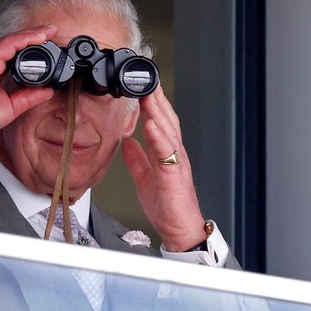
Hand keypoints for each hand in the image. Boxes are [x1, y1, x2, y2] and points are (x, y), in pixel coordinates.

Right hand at [0, 25, 57, 127]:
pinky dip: (22, 40)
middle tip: (52, 29)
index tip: (49, 40)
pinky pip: (6, 45)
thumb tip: (48, 90)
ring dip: (31, 34)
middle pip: (14, 42)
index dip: (32, 43)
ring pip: (11, 40)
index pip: (15, 50)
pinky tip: (37, 37)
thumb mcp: (14, 105)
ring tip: (47, 30)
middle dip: (34, 34)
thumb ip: (30, 96)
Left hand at [122, 85, 207, 251]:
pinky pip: (167, 155)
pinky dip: (159, 139)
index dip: (153, 104)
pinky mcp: (175, 177)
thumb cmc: (169, 207)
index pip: (161, 123)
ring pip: (169, 133)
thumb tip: (128, 142)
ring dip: (158, 113)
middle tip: (146, 79)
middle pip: (167, 121)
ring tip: (148, 95)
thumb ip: (138, 160)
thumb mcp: (146, 179)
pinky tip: (151, 126)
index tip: (142, 86)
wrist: (181, 230)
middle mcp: (175, 155)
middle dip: (157, 99)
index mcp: (168, 155)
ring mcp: (177, 164)